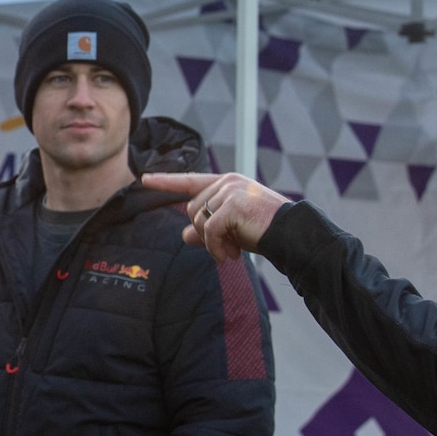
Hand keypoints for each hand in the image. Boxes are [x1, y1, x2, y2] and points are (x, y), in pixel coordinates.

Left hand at [140, 172, 289, 261]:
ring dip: (211, 242)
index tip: (145, 179)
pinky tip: (229, 256)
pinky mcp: (233, 205)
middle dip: (204, 233)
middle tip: (227, 247)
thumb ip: (206, 229)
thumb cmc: (263, 231)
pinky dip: (215, 248)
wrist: (291, 236)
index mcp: (226, 183)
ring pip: (198, 220)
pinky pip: (209, 231)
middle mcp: (227, 182)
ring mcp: (230, 191)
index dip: (166, 182)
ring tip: (232, 251)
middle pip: (192, 209)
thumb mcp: (231, 229)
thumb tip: (184, 235)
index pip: (190, 181)